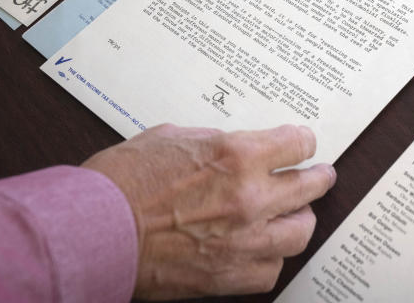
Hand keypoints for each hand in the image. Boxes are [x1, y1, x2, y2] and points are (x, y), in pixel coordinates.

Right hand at [81, 123, 336, 298]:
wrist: (94, 232)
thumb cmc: (122, 182)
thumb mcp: (171, 137)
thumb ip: (212, 141)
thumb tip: (231, 146)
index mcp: (237, 155)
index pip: (297, 144)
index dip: (301, 141)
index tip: (302, 144)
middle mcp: (250, 197)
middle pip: (310, 186)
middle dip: (317, 177)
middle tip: (320, 175)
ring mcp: (243, 240)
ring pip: (300, 231)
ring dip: (300, 219)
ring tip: (297, 214)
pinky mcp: (228, 276)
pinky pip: (272, 270)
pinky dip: (272, 258)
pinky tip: (265, 249)